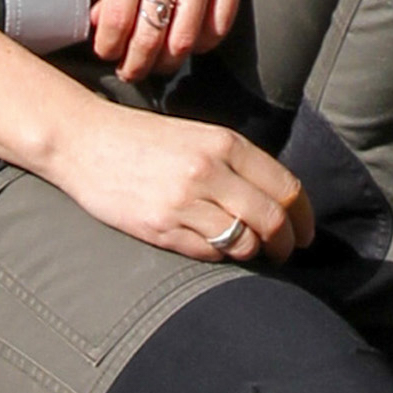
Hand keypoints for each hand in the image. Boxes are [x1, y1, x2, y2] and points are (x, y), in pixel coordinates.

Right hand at [54, 94, 312, 265]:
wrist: (87, 142)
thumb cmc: (145, 140)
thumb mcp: (198, 136)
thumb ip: (236, 163)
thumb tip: (277, 201)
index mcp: (225, 142)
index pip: (285, 187)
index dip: (303, 217)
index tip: (305, 234)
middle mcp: (210, 170)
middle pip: (273, 219)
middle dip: (286, 243)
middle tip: (286, 253)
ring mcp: (186, 200)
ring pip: (245, 241)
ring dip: (255, 253)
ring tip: (252, 254)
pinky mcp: (162, 227)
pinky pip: (209, 253)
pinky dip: (220, 256)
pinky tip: (214, 248)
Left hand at [91, 0, 275, 81]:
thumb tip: (100, 19)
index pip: (117, 13)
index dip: (108, 46)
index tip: (106, 53)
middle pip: (151, 33)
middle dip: (136, 64)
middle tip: (130, 70)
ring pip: (185, 36)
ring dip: (168, 60)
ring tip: (158, 62)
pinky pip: (220, 23)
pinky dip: (204, 42)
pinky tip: (191, 41)